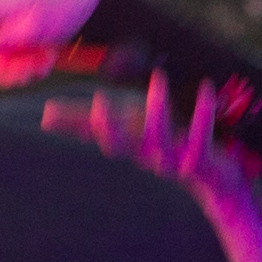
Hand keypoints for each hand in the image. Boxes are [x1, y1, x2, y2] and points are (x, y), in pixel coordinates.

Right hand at [48, 71, 261, 224]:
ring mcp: (174, 160)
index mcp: (130, 146)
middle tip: (99, 101)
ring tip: (157, 78)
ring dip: (158, 109)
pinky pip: (200, 136)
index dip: (76, 127)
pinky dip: (202, 113)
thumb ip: (93, 122)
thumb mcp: (131, 128)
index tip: (51, 112)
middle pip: (123, 145)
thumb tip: (46, 116)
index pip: (97, 135)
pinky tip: (205, 88)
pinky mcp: (202, 161)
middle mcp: (148, 156)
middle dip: (110, 127)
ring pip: (161, 139)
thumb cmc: (167, 146)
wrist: (215, 183)